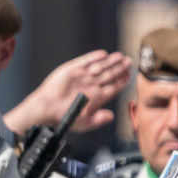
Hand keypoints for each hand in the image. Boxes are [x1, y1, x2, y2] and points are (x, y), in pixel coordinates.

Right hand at [5, 50, 132, 135]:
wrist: (47, 109)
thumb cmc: (64, 117)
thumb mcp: (85, 122)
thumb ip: (99, 119)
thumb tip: (111, 116)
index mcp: (96, 97)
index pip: (114, 86)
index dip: (122, 80)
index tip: (130, 74)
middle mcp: (91, 85)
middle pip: (109, 74)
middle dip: (120, 68)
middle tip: (129, 62)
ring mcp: (82, 76)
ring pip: (100, 66)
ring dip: (111, 62)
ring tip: (120, 57)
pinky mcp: (72, 69)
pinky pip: (86, 61)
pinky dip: (94, 57)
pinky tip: (104, 54)